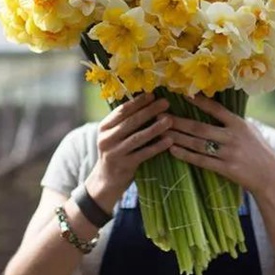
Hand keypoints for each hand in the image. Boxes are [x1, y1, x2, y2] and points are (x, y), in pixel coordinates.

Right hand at [85, 93, 172, 210]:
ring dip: (155, 128)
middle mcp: (106, 139)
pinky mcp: (125, 165)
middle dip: (149, 111)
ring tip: (169, 120)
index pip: (121, 111)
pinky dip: (157, 147)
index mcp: (104, 127)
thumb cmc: (116, 151)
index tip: (152, 95)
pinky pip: (144, 154)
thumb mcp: (114, 135)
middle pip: (131, 122)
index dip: (138, 102)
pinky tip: (169, 141)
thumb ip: (125, 121)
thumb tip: (147, 102)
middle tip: (165, 103)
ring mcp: (115, 153)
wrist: (106, 179)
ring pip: (138, 137)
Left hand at [167, 95, 274, 192]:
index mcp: (239, 124)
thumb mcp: (250, 131)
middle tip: (161, 115)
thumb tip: (216, 108)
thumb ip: (233, 122)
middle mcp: (233, 137)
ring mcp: (229, 153)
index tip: (184, 94)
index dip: (200, 102)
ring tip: (162, 132)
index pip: (217, 109)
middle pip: (200, 128)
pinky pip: (201, 160)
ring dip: (178, 138)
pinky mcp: (226, 169)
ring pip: (197, 144)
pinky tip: (172, 150)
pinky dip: (186, 155)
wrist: (270, 177)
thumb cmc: (259, 152)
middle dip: (179, 122)